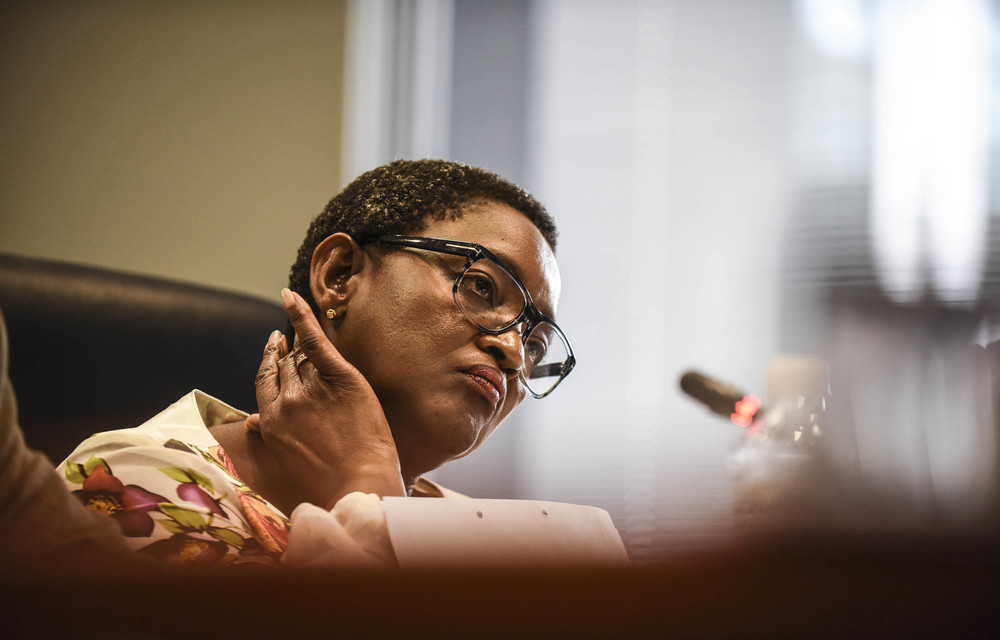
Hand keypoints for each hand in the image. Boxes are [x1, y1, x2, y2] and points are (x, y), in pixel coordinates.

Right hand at [244, 289, 404, 509]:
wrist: (361, 484)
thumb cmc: (331, 481)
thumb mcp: (289, 462)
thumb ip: (269, 436)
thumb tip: (249, 420)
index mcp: (272, 423)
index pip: (264, 383)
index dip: (268, 364)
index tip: (271, 350)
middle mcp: (286, 401)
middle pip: (282, 366)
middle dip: (281, 352)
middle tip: (281, 337)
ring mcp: (311, 388)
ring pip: (300, 356)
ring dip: (300, 343)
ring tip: (299, 330)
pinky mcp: (339, 377)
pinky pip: (314, 340)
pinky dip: (302, 316)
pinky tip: (291, 297)